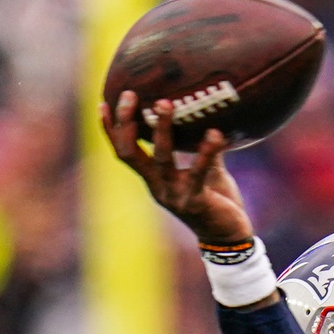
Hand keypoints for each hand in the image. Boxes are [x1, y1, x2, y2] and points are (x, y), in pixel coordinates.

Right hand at [101, 90, 252, 246]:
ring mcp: (173, 195)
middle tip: (131, 95)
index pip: (124, 152)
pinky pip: (197, 172)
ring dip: (161, 130)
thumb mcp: (208, 170)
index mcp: (154, 179)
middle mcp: (157, 187)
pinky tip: (215, 133)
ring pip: (160, 159)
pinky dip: (206, 151)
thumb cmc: (218, 201)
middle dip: (126, 123)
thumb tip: (207, 115)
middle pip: (130, 153)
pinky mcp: (194, 202)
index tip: (104, 102)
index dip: (111, 130)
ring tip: (165, 104)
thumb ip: (202, 147)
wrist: (229, 238)